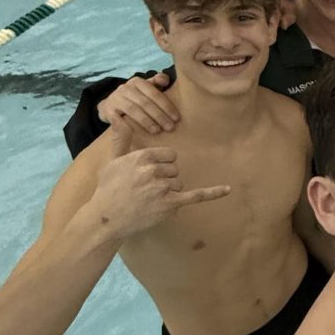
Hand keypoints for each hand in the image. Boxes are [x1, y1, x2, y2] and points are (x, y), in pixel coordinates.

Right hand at [90, 120, 229, 239]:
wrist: (106, 218)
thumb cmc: (109, 189)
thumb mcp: (113, 160)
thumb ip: (121, 138)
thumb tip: (119, 116)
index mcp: (143, 156)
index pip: (169, 155)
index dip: (161, 165)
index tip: (147, 175)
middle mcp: (153, 170)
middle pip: (175, 170)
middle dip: (163, 180)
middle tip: (143, 190)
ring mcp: (162, 187)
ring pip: (179, 184)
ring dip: (168, 192)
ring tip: (147, 200)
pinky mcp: (170, 204)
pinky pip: (196, 195)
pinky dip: (213, 193)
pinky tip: (228, 189)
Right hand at [97, 72, 179, 133]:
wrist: (111, 106)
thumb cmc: (135, 98)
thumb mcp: (146, 89)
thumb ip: (157, 83)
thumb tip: (165, 80)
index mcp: (137, 82)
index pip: (155, 94)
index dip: (167, 106)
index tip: (177, 118)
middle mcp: (125, 88)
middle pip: (146, 103)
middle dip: (160, 116)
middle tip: (170, 127)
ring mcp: (115, 98)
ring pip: (134, 110)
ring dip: (147, 122)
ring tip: (158, 131)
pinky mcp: (108, 110)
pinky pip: (120, 119)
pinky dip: (130, 125)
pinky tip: (140, 133)